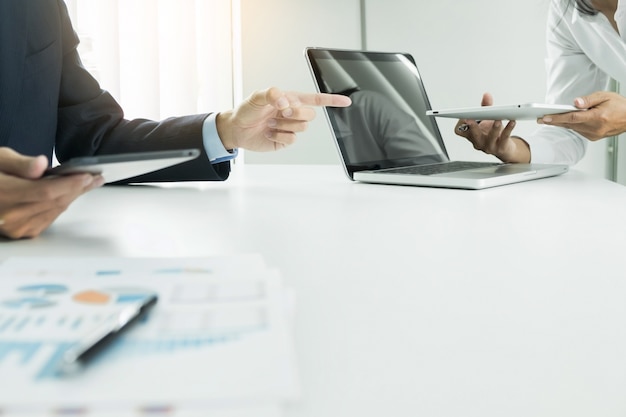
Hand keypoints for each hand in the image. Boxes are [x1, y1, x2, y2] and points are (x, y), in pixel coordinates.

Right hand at [0, 147, 103, 238]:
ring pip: (54, 211)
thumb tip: (41, 165)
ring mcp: (15, 227)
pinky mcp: (20, 232)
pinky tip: (71, 194)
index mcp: (3, 193)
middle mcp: (9, 215)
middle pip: (53, 202)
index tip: (86, 175)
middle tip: (96, 177)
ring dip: (73, 197)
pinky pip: (48, 218)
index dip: (69, 184)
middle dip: (78, 189)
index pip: (45, 191)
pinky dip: (61, 205)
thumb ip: (20, 163)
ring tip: (89, 184)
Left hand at [215, 86, 351, 151]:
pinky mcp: (285, 141)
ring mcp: (290, 128)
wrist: (236, 129)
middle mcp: (292, 113)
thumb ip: (272, 94)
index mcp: (290, 99)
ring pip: (302, 127)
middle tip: (280, 112)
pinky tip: (270, 132)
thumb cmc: (247, 110)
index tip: (346, 101)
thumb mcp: (257, 96)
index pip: (315, 99)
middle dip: (296, 113)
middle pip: (310, 115)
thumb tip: (286, 102)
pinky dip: (280, 136)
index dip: (331, 100)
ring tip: (270, 123)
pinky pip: (292, 140)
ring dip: (284, 124)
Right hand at [454, 92, 529, 162]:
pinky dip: (508, 129)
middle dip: (472, 126)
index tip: (464, 116)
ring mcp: (489, 146)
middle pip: (473, 134)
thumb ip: (485, 106)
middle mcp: (478, 142)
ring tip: (497, 119)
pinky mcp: (501, 148)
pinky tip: (512, 121)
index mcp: (471, 135)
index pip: (459, 131)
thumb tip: (486, 95)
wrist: (503, 149)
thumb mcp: (486, 119)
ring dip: (494, 127)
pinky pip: (504, 138)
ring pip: (490, 137)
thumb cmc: (492, 133)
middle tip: (471, 118)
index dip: (460, 124)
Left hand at [537, 91, 625, 140]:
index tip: (544, 117)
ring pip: (572, 128)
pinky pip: (578, 131)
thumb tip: (575, 102)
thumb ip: (588, 99)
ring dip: (561, 124)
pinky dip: (571, 125)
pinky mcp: (593, 137)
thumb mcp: (605, 96)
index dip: (556, 118)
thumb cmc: (620, 106)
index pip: (572, 118)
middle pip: (569, 124)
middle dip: (553, 121)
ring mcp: (594, 134)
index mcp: (598, 117)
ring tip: (548, 118)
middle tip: (540, 119)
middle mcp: (595, 128)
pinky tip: (564, 121)